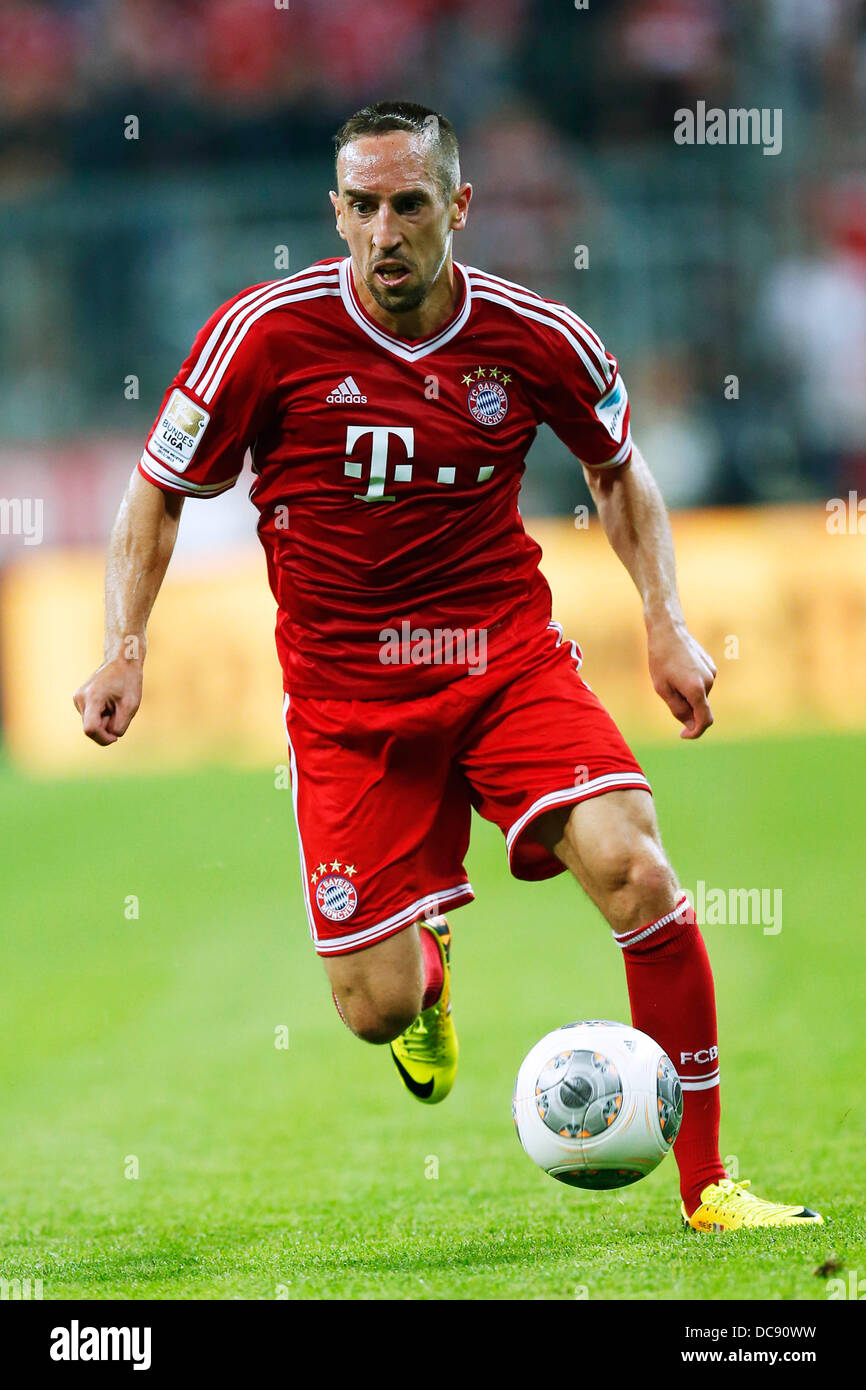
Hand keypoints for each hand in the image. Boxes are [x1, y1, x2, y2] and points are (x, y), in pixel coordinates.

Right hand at [73, 655, 142, 745]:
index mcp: (92, 698)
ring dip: (104, 720)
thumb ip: (120, 725)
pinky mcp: (79, 699)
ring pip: (91, 723)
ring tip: (114, 705)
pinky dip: (101, 715)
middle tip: (120, 713)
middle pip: (91, 728)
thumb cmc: (128, 682)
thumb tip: (110, 737)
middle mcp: (80, 698)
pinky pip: (90, 717)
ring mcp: (77, 699)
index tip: (115, 738)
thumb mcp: (131, 706)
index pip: (90, 729)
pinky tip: (109, 703)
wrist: (121, 661)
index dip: (103, 738)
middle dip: (106, 728)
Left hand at [647, 620, 715, 739]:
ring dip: (688, 695)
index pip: (705, 721)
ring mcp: (712, 673)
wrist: (668, 631)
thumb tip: (690, 724)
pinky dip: (692, 685)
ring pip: (701, 696)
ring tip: (671, 677)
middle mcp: (709, 682)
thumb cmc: (660, 660)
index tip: (683, 734)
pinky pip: (702, 684)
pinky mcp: (711, 666)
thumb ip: (678, 709)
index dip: (695, 732)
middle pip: (701, 708)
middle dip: (687, 709)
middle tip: (668, 693)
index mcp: (696, 690)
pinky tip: (679, 670)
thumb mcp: (663, 689)